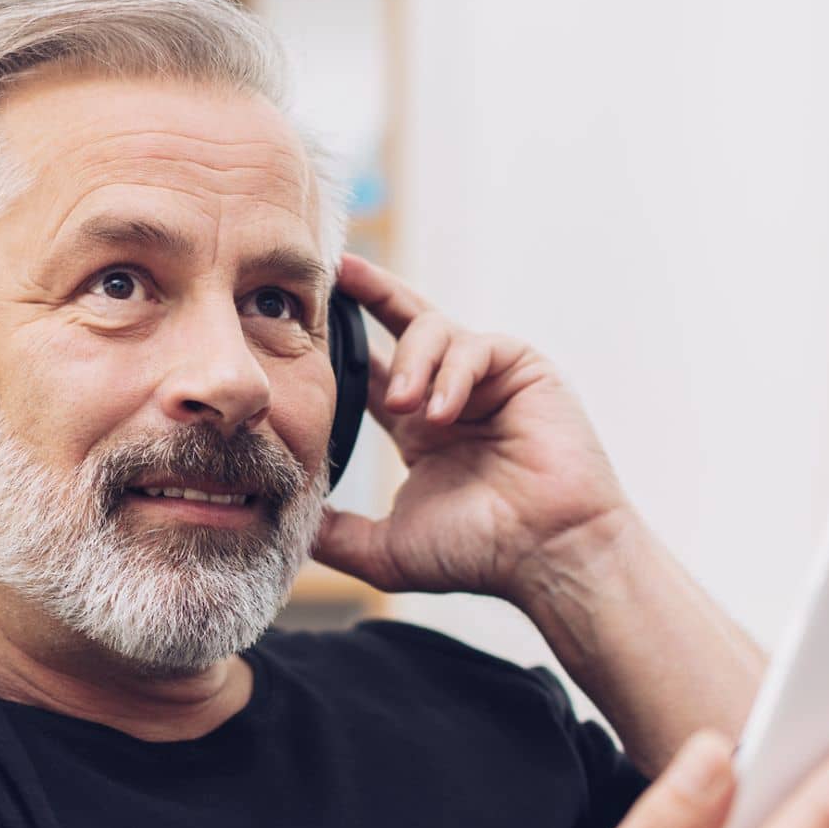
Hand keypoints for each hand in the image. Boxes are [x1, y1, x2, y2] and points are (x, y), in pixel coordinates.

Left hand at [313, 254, 628, 598]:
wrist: (546, 553)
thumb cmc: (479, 554)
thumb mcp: (385, 549)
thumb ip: (334, 534)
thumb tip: (282, 526)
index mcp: (418, 429)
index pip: (371, 369)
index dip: (340, 340)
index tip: (302, 318)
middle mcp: (449, 395)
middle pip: (403, 323)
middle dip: (368, 293)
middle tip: (333, 274)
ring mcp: (487, 379)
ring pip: (432, 330)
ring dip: (412, 363)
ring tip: (407, 408)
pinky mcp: (523, 369)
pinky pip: (475, 346)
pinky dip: (452, 374)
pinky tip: (443, 414)